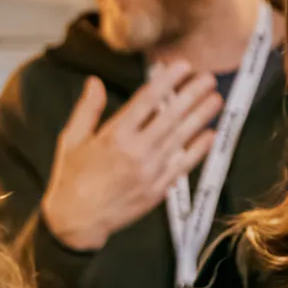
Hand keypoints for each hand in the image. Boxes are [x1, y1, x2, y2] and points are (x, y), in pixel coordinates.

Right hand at [37, 62, 223, 250]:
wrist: (76, 221)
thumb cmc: (71, 178)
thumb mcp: (71, 140)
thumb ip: (87, 110)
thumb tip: (95, 82)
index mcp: (114, 136)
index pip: (146, 101)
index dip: (167, 81)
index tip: (182, 66)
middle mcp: (136, 152)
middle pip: (170, 117)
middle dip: (191, 95)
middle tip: (209, 78)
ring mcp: (149, 172)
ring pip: (181, 138)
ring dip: (200, 117)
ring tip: (216, 100)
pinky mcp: (157, 190)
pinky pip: (182, 166)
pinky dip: (198, 150)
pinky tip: (211, 135)